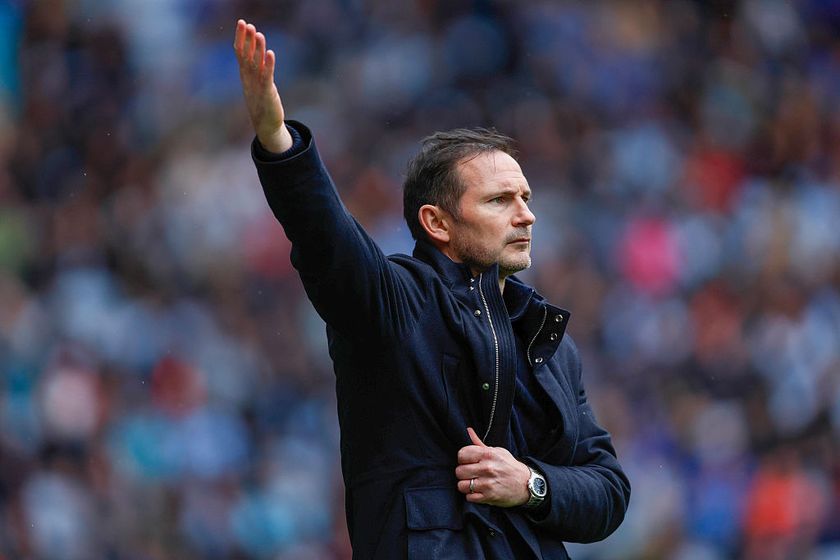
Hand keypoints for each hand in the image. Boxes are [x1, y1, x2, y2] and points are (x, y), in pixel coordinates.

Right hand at [233, 19, 292, 152]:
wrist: (265, 125)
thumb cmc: (261, 103)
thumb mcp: (256, 83)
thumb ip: (256, 69)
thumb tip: (256, 55)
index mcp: (245, 75)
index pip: (240, 52)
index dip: (241, 37)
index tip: (242, 23)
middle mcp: (249, 79)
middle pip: (245, 55)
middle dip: (246, 39)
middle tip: (246, 23)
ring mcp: (257, 85)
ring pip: (256, 64)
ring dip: (257, 48)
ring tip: (259, 33)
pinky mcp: (267, 93)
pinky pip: (267, 76)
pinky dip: (268, 64)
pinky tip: (270, 53)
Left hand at [455, 427, 530, 506]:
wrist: (526, 484)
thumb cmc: (510, 466)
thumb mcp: (498, 451)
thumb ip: (480, 443)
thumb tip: (468, 430)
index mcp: (488, 454)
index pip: (462, 454)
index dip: (462, 459)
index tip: (467, 462)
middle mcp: (487, 468)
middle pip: (459, 471)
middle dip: (463, 473)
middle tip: (470, 474)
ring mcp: (487, 483)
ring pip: (461, 485)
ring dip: (466, 485)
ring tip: (473, 483)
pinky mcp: (489, 497)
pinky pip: (469, 497)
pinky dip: (471, 496)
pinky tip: (478, 491)